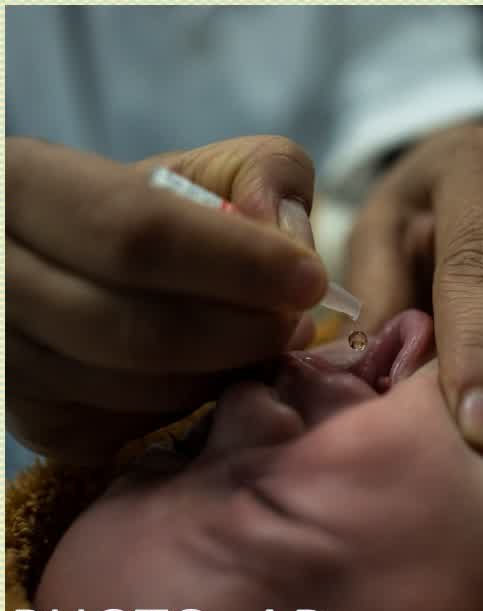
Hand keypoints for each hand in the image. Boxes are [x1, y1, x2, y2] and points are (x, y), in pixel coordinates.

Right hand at [7, 136, 325, 463]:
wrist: (86, 269)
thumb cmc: (159, 212)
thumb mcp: (210, 168)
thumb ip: (265, 174)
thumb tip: (287, 236)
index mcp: (23, 185)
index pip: (136, 235)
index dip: (237, 263)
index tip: (309, 278)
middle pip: (137, 329)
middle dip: (242, 331)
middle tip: (296, 323)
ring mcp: (5, 359)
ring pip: (138, 388)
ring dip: (225, 373)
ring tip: (266, 342)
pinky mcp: (34, 423)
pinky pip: (135, 428)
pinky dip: (196, 406)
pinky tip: (218, 373)